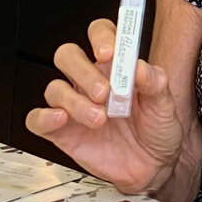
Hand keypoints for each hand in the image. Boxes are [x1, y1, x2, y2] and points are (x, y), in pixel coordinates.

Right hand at [25, 18, 181, 192]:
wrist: (153, 167)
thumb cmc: (157, 129)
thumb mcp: (165, 104)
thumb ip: (154, 82)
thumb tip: (139, 66)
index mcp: (115, 66)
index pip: (99, 34)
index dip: (100, 37)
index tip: (108, 53)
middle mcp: (90, 81)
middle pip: (68, 55)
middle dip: (82, 70)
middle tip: (103, 92)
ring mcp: (74, 105)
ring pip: (55, 88)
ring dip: (74, 102)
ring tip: (100, 119)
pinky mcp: (61, 132)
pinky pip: (37, 119)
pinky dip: (44, 117)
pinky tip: (61, 119)